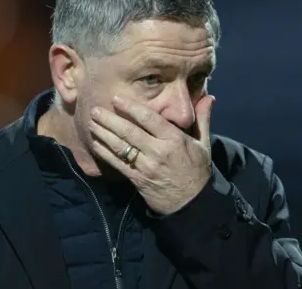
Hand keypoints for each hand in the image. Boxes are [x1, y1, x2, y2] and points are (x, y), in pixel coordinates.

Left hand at [89, 94, 214, 214]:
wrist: (193, 204)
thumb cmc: (197, 171)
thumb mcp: (204, 144)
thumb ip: (202, 119)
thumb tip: (209, 97)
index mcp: (175, 139)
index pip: (149, 118)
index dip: (130, 107)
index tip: (116, 98)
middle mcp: (159, 151)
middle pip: (129, 131)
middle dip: (110, 119)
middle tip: (95, 109)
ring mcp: (146, 166)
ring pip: (120, 146)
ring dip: (103, 133)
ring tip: (91, 122)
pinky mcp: (137, 179)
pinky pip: (118, 163)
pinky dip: (105, 152)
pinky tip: (95, 143)